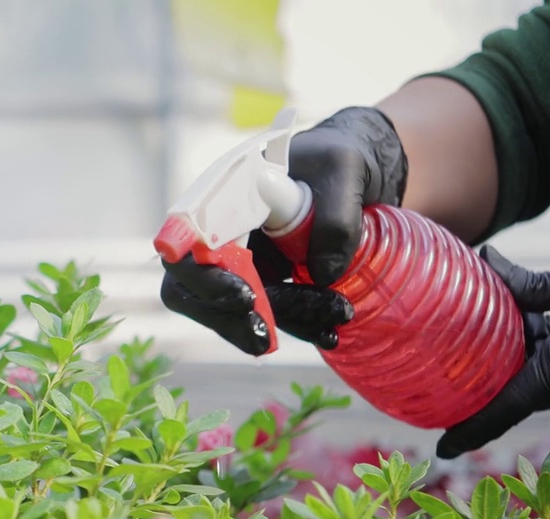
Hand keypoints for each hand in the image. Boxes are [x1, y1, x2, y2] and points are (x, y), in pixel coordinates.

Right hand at [158, 105, 405, 352]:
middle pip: (197, 290)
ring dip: (281, 323)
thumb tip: (322, 273)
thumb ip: (335, 215)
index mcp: (223, 197)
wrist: (363, 175)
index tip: (244, 294)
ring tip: (336, 318)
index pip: (187, 242)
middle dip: (232, 317)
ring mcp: (244, 263)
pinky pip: (270, 316)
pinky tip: (329, 330)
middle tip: (270, 331)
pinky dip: (297, 326)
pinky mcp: (270, 285)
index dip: (201, 275)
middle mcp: (222, 234)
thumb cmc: (339, 156)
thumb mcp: (344, 166)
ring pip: (236, 311)